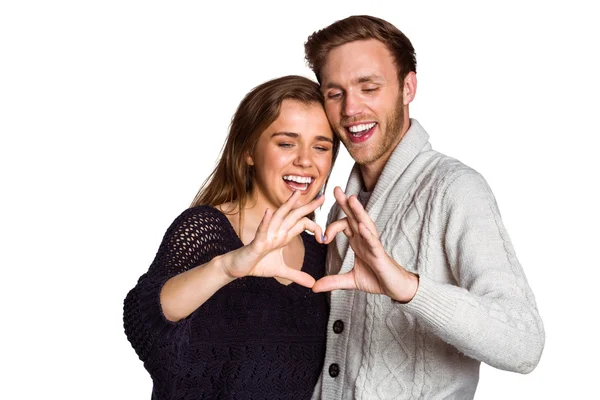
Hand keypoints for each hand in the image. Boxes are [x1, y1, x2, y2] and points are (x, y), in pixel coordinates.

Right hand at [223, 190, 324, 287]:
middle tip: (323, 197)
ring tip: (296, 193)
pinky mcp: (256, 243)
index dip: (315, 226)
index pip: (302, 224)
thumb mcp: (281, 271)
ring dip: (288, 205)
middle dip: (308, 206)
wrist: (237, 268)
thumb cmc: (256, 265)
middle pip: (294, 216)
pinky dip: (265, 221)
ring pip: (279, 217)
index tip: (325, 236)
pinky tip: (269, 211)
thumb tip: (312, 283)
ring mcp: (266, 235)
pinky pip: (261, 230)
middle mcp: (276, 232)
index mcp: (283, 236)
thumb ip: (297, 275)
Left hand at [312, 187, 418, 301]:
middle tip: (336, 188)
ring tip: (351, 199)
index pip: (344, 225)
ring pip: (365, 223)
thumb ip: (332, 281)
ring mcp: (373, 245)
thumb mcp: (350, 281)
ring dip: (358, 211)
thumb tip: (313, 287)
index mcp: (357, 242)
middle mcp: (365, 239)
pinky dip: (367, 234)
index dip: (331, 228)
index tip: (321, 239)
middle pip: (354, 217)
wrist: (394, 288)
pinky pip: (373, 241)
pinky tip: (361, 226)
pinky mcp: (380, 254)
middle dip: (345, 203)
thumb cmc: (376, 279)